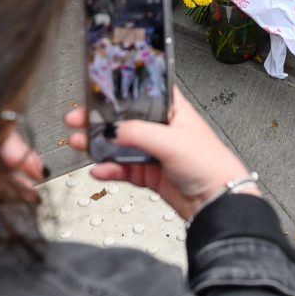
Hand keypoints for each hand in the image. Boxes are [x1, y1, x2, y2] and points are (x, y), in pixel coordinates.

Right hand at [63, 87, 253, 220]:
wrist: (217, 203)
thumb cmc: (210, 164)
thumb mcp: (172, 141)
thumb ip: (138, 132)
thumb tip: (111, 129)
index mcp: (173, 110)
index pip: (141, 94)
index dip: (118, 93)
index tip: (94, 93)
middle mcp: (162, 129)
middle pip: (124, 120)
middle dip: (99, 120)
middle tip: (77, 119)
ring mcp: (154, 152)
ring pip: (120, 145)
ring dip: (99, 145)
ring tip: (80, 143)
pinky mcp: (149, 174)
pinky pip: (123, 168)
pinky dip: (109, 169)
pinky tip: (98, 169)